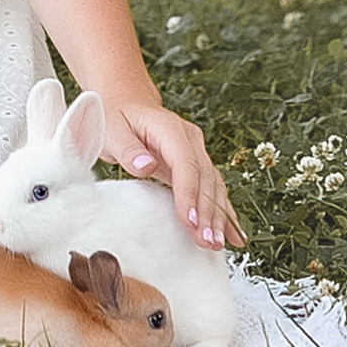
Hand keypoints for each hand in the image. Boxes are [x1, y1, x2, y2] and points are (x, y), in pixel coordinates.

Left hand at [106, 102, 244, 250]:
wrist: (126, 102)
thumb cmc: (116, 117)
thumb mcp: (113, 130)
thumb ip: (128, 150)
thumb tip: (146, 166)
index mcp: (170, 128)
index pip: (185, 163)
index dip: (189, 193)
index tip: (191, 220)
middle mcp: (189, 139)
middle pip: (205, 178)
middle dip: (208, 212)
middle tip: (207, 241)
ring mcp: (196, 151)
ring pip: (213, 186)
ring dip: (217, 216)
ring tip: (217, 244)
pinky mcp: (196, 164)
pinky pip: (213, 189)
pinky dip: (223, 212)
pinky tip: (234, 234)